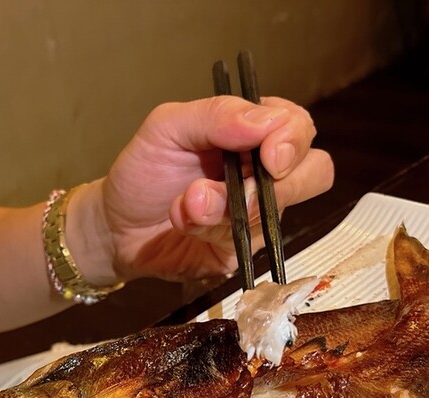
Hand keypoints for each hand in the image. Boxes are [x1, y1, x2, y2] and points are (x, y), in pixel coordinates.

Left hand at [74, 96, 333, 281]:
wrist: (115, 225)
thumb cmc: (143, 170)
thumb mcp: (167, 126)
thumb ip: (216, 115)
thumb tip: (267, 120)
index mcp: (253, 134)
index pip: (300, 129)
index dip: (294, 141)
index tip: (270, 155)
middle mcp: (264, 174)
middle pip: (314, 174)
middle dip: (278, 185)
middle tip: (241, 190)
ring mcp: (257, 216)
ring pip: (274, 214)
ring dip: (228, 208)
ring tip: (187, 202)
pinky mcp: (240, 251)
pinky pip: (246, 245)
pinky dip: (210, 230)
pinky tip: (182, 221)